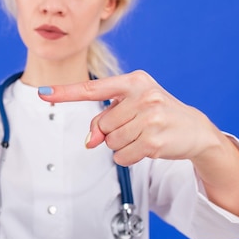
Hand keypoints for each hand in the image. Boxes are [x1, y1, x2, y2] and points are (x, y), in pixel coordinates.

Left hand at [38, 70, 220, 165]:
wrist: (196, 130)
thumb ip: (106, 119)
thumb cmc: (158, 115)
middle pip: (101, 124)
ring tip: (144, 136)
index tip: (43, 93)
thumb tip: (90, 142)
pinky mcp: (154, 139)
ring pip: (110, 142)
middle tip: (136, 128)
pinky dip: (130, 157)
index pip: (93, 88)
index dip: (65, 92)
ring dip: (123, 145)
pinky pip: (122, 157)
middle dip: (113, 132)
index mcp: (134, 81)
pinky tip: (148, 147)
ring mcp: (150, 117)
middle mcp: (142, 95)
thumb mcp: (133, 108)